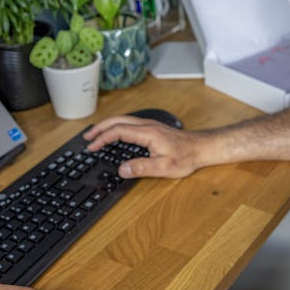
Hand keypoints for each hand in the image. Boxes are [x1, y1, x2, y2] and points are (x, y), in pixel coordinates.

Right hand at [83, 114, 206, 178]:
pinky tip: (115, 135)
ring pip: (123, 120)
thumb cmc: (186, 156)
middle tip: (87, 138)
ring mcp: (150, 125)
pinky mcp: (152, 128)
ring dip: (107, 126)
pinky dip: (116, 127)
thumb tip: (122, 170)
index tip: (92, 147)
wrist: (201, 147)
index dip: (102, 138)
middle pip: (117, 120)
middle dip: (99, 128)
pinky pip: (129, 123)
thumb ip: (142, 168)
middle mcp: (147, 125)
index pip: (118, 131)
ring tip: (96, 135)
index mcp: (147, 133)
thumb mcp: (164, 167)